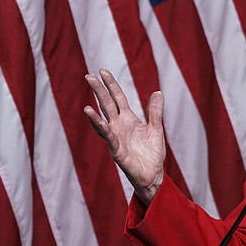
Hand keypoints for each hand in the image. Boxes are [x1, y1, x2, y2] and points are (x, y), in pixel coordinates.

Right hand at [84, 69, 164, 205]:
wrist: (153, 175)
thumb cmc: (152, 154)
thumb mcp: (156, 129)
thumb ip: (155, 112)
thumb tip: (158, 92)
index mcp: (128, 119)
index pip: (117, 98)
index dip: (111, 85)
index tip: (103, 71)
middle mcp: (119, 125)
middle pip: (107, 104)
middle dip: (99, 90)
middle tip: (89, 76)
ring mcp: (116, 136)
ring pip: (103, 119)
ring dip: (94, 109)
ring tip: (87, 98)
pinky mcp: (115, 149)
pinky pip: (106, 135)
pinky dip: (100, 125)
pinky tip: (92, 115)